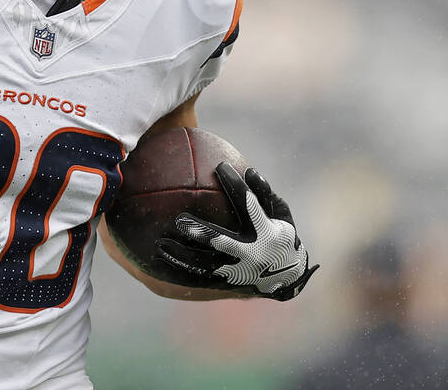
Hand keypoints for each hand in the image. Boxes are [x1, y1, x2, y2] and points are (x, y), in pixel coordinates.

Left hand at [155, 163, 317, 299]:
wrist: (287, 278)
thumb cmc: (280, 235)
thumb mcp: (281, 214)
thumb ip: (265, 193)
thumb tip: (249, 171)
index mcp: (266, 232)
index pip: (248, 204)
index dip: (235, 185)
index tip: (219, 166)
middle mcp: (251, 253)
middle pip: (222, 242)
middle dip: (201, 232)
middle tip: (179, 219)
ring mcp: (238, 271)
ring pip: (205, 264)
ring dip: (182, 255)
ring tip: (159, 245)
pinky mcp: (227, 283)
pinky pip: (200, 278)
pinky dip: (180, 271)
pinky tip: (160, 261)